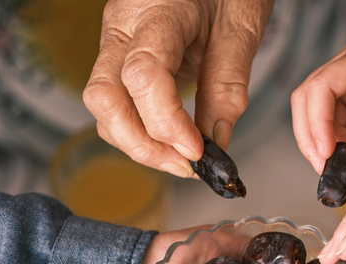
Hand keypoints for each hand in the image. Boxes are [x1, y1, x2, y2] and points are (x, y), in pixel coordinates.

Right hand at [84, 0, 271, 177]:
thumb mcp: (241, 26)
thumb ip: (228, 83)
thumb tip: (217, 141)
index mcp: (157, 13)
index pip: (143, 75)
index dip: (166, 123)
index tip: (198, 150)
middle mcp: (123, 27)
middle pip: (104, 97)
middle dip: (142, 144)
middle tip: (187, 166)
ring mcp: (115, 42)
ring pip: (104, 107)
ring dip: (140, 144)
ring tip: (185, 161)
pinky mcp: (120, 57)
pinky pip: (117, 103)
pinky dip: (141, 132)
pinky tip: (173, 143)